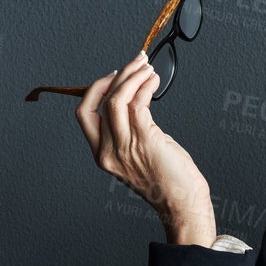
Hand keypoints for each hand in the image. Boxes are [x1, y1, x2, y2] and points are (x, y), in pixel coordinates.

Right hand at [77, 50, 216, 244]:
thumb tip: (133, 100)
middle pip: (99, 101)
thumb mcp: (137, 155)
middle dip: (119, 75)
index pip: (84, 114)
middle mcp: (108, 151)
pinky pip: (138, 102)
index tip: (114, 76)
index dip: (95, 90)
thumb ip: (129, 133)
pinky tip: (154, 80)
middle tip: (136, 62)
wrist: (182, 203)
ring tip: (147, 67)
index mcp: (102, 154)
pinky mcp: (144, 139)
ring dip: (133, 75)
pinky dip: (145, 85)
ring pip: (116, 98)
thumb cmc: (168, 181)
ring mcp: (124, 146)